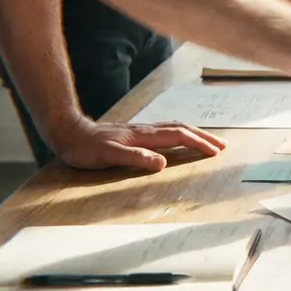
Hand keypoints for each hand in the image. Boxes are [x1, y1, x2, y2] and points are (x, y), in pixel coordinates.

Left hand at [48, 116, 226, 171]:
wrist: (69, 132)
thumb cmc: (86, 149)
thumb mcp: (108, 156)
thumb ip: (135, 158)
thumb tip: (162, 163)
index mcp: (144, 136)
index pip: (179, 137)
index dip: (199, 144)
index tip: (215, 152)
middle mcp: (146, 130)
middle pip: (182, 129)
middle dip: (204, 137)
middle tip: (222, 146)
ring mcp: (142, 130)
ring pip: (175, 127)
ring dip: (195, 133)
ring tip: (208, 141)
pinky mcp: (136, 133)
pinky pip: (166, 130)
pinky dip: (181, 133)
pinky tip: (180, 137)